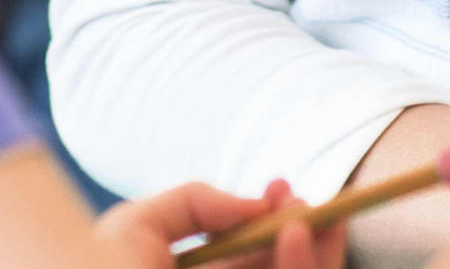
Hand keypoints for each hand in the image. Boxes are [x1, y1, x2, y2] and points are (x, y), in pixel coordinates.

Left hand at [97, 179, 346, 268]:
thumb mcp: (136, 227)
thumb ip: (196, 203)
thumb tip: (256, 204)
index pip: (250, 266)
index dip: (273, 229)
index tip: (282, 190)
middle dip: (306, 243)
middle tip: (311, 205)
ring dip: (312, 260)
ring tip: (300, 220)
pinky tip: (293, 237)